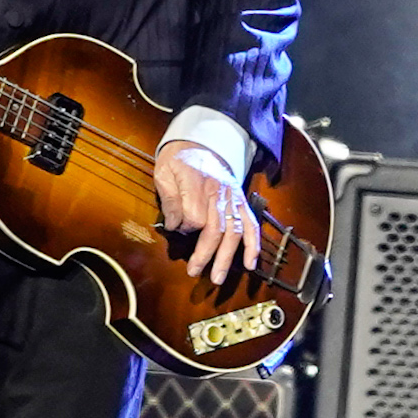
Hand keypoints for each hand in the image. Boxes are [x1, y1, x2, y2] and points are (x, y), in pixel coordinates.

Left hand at [152, 140, 258, 281]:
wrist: (203, 140)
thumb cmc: (180, 157)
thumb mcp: (164, 171)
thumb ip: (168, 198)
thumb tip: (172, 224)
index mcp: (197, 183)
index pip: (194, 216)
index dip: (183, 228)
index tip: (175, 229)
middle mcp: (219, 192)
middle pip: (215, 229)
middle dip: (205, 254)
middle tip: (195, 272)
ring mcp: (233, 198)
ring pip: (234, 231)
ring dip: (228, 256)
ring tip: (218, 277)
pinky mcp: (241, 201)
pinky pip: (251, 224)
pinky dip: (253, 244)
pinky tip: (251, 263)